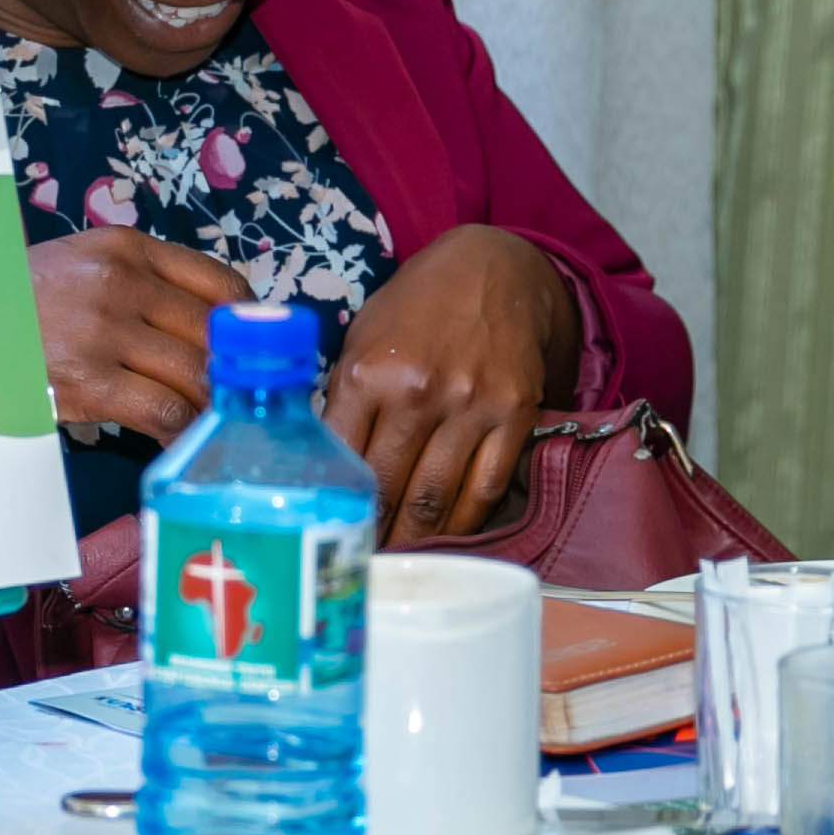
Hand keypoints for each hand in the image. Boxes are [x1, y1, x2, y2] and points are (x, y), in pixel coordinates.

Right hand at [29, 230, 251, 441]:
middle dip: (236, 371)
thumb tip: (209, 326)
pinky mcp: (89, 380)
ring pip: (196, 373)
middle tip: (242, 397)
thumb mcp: (81, 265)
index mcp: (125, 247)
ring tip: (213, 423)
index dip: (248, 323)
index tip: (251, 348)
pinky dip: (182, 430)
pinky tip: (182, 439)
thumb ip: (139, 281)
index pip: (219, 281)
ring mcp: (104, 331)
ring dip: (212, 405)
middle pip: (214, 331)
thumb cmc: (20, 300)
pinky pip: (163, 410)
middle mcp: (121, 282)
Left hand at [320, 224, 582, 543]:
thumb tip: (319, 465)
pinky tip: (447, 539)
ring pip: (436, 500)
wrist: (495, 271)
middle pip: (388, 488)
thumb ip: (343, 400)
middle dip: (370, 534)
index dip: (332, 505)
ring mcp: (470, 406)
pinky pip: (486, 489)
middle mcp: (418, 391)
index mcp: (368, 372)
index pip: (341, 459)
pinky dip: (465, 523)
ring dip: (414, 541)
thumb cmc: (415, 309)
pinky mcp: (514, 416)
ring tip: (397, 563)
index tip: (325, 533)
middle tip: (357, 562)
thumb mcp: (362, 339)